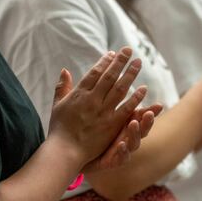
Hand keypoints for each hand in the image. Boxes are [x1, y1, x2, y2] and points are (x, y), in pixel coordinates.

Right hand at [48, 48, 151, 167]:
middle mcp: (92, 99)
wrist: (64, 150)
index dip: (104, 61)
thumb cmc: (59, 129)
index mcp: (79, 94)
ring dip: (130, 74)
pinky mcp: (111, 124)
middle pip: (109, 76)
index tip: (113, 53)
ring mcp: (102, 111)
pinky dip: (135, 97)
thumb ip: (62, 87)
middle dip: (119, 62)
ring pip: (119, 88)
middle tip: (128, 50)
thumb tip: (64, 70)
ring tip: (138, 62)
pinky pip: (126, 108)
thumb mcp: (57, 104)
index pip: (94, 73)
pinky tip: (143, 88)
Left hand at [83, 102, 163, 171]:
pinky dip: (123, 152)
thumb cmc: (85, 132)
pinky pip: (121, 158)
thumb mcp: (90, 111)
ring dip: (136, 133)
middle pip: (141, 128)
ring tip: (134, 124)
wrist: (75, 155)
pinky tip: (121, 145)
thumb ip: (95, 94)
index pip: (137, 113)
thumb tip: (89, 74)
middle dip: (147, 120)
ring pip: (134, 142)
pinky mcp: (112, 162)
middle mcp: (124, 136)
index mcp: (121, 123)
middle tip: (149, 112)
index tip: (152, 97)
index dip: (146, 107)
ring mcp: (120, 149)